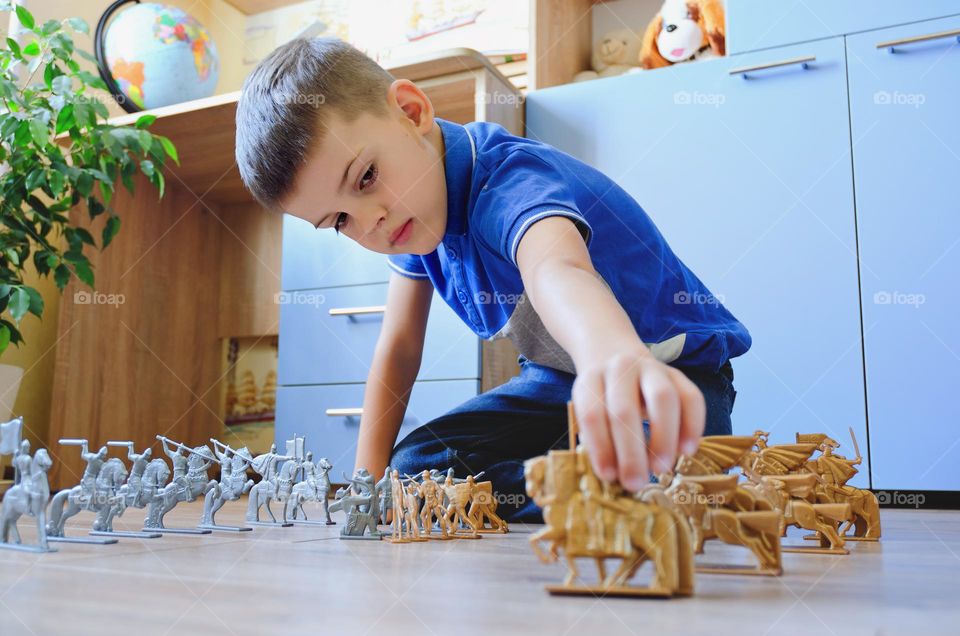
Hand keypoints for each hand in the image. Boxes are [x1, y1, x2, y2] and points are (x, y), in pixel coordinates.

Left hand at [571, 350, 705, 491]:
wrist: (616, 357)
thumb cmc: (603, 398)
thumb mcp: (592, 412)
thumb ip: (600, 440)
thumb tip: (617, 477)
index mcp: (591, 379)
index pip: (592, 413)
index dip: (600, 447)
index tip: (608, 476)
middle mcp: (620, 368)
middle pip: (625, 409)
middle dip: (630, 452)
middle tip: (635, 483)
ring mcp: (651, 368)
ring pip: (663, 398)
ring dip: (663, 438)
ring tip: (661, 469)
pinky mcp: (678, 374)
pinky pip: (692, 397)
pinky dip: (692, 426)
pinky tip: (686, 451)